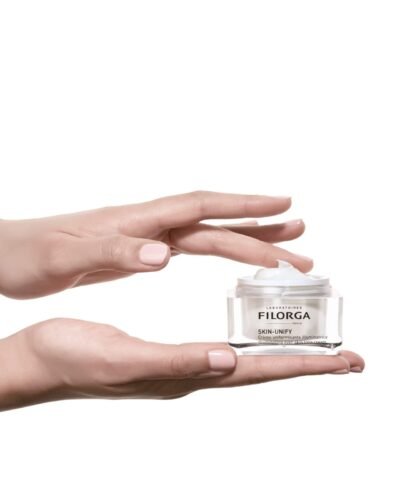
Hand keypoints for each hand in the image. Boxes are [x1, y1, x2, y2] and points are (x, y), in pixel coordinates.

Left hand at [0, 191, 311, 298]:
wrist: (7, 254)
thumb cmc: (30, 254)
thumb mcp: (66, 257)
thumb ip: (114, 252)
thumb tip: (164, 255)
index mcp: (136, 223)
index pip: (200, 207)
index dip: (243, 205)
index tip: (284, 206)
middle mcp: (147, 225)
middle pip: (215, 223)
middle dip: (260, 231)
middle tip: (301, 243)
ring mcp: (145, 237)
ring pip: (207, 234)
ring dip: (246, 238)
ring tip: (282, 245)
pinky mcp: (138, 250)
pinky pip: (190, 246)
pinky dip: (217, 247)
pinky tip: (228, 252)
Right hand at [0, 318, 363, 410]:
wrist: (42, 360)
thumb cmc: (73, 357)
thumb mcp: (123, 356)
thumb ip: (175, 361)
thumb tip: (228, 361)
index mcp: (184, 374)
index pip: (257, 370)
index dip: (302, 366)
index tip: (345, 361)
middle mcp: (190, 372)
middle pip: (262, 369)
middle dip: (307, 364)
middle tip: (348, 358)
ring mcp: (180, 366)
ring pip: (246, 360)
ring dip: (283, 355)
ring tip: (314, 349)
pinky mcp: (168, 356)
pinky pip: (223, 351)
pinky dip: (251, 346)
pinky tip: (254, 341)